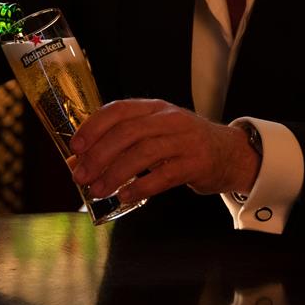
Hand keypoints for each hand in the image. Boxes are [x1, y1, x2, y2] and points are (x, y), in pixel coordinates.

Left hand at [69, 99, 259, 203]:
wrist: (228, 152)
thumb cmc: (182, 143)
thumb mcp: (155, 131)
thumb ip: (124, 141)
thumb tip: (82, 159)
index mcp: (154, 108)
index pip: (119, 110)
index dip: (94, 126)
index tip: (76, 146)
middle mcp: (169, 119)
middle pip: (128, 132)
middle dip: (100, 155)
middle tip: (81, 175)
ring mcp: (184, 140)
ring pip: (144, 153)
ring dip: (115, 173)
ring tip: (98, 190)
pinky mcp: (196, 163)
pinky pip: (164, 175)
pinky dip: (140, 187)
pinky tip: (125, 196)